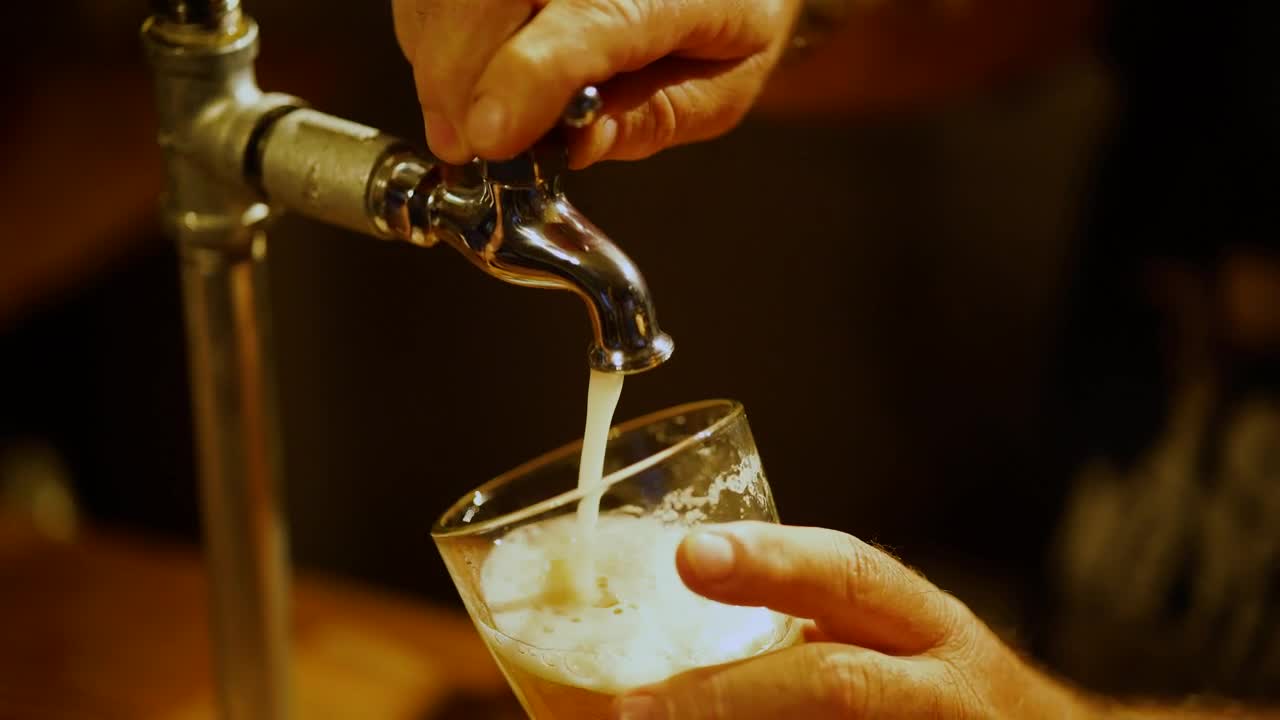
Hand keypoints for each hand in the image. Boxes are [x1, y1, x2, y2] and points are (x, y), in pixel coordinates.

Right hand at [392, 0, 803, 166]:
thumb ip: (653, 116)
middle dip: (457, 75)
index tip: (489, 141)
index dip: (525, 80)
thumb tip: (577, 145)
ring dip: (436, 54)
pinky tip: (461, 67)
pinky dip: (430, 26)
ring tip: (461, 116)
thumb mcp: (721, 85)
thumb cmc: (728, 15)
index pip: (588, 19)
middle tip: (464, 144)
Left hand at [611, 522, 1091, 718]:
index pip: (847, 574)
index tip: (691, 554)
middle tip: (632, 707)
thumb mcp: (894, 639)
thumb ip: (810, 622)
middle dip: (730, 696)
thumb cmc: (941, 691)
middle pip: (838, 682)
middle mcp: (937, 684)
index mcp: (920, 623)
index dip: (771, 561)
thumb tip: (660, 627)